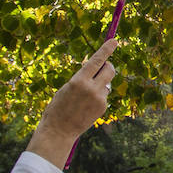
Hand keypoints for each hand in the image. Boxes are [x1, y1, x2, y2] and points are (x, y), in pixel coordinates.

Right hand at [29, 39, 116, 165]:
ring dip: (100, 84)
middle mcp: (91, 88)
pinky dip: (98, 96)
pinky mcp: (103, 108)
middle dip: (108, 66)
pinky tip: (87, 106)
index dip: (106, 50)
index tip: (115, 41)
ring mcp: (99, 99)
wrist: (58, 131)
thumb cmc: (58, 107)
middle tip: (103, 67)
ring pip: (107, 84)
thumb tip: (97, 71)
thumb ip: (82, 78)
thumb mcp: (66, 88)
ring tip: (85, 96)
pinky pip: (104, 95)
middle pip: (110, 70)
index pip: (96, 61)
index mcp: (78, 80)